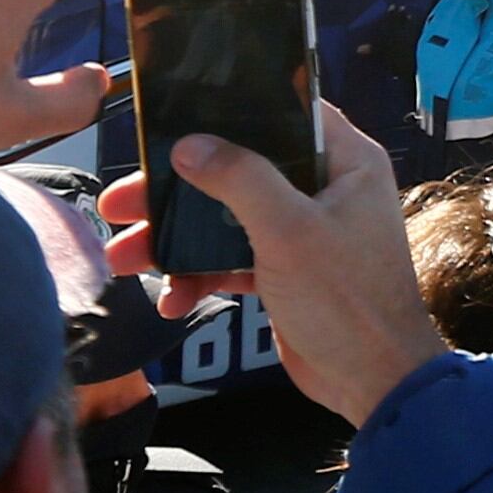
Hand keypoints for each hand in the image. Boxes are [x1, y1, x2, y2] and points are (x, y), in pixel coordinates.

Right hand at [104, 100, 444, 426]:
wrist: (373, 383)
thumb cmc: (346, 299)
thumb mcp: (288, 229)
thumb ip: (239, 178)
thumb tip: (190, 145)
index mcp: (347, 162)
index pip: (287, 111)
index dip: (232, 109)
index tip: (175, 115)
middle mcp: (327, 188)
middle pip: (240, 168)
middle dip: (177, 189)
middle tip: (119, 201)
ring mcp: (305, 231)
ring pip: (227, 218)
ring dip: (176, 238)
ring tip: (122, 258)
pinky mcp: (287, 272)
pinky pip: (233, 260)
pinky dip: (201, 276)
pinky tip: (170, 300)